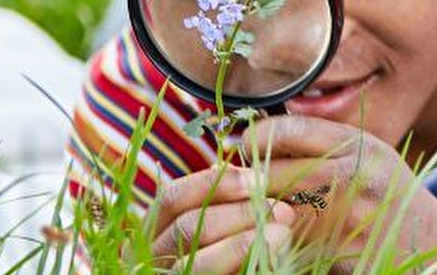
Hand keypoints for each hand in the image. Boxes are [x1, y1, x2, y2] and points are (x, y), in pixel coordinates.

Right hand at [148, 164, 295, 273]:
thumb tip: (245, 173)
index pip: (172, 198)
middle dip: (239, 215)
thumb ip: (227, 204)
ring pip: (196, 263)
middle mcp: (152, 258)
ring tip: (283, 234)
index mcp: (156, 232)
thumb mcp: (226, 224)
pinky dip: (245, 263)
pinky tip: (275, 257)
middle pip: (185, 228)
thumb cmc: (235, 251)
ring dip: (243, 245)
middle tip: (283, 210)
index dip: (215, 182)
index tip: (260, 178)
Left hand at [243, 116, 436, 274]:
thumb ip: (326, 142)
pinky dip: (273, 239)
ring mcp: (343, 219)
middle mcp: (353, 177)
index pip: (291, 129)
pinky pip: (286, 242)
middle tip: (238, 182)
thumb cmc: (389, 194)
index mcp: (362, 146)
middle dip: (248, 178)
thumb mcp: (371, 154)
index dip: (258, 135)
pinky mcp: (334, 253)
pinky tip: (275, 235)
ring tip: (255, 208)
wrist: (431, 242)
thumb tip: (260, 133)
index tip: (245, 144)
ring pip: (272, 210)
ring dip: (257, 210)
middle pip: (273, 172)